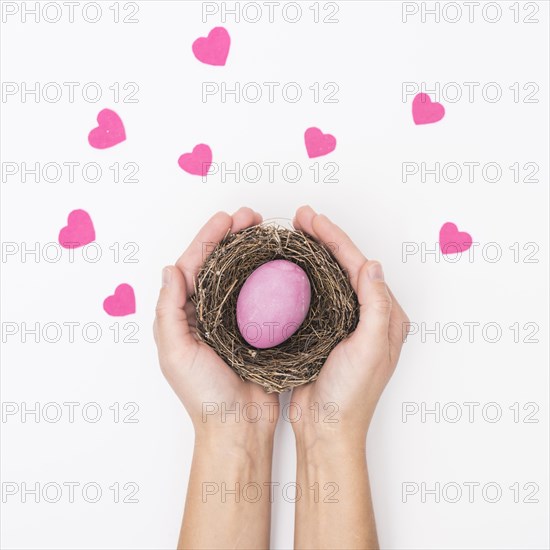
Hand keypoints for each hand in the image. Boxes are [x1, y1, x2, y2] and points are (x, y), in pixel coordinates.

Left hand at [154, 207, 277, 548]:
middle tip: (251, 217)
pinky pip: (261, 295)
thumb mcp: (176, 352)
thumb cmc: (204, 394)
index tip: (226, 219)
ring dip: (250, 251)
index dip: (208, 238)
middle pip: (219, 263)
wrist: (237, 425)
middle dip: (232, 237)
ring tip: (264, 231)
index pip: (195, 265)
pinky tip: (278, 263)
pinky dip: (267, 275)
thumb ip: (169, 311)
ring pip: (240, 275)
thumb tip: (170, 270)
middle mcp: (207, 312)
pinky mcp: (256, 329)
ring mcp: (233, 319)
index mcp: (185, 314)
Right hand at [291, 205, 409, 446]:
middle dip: (324, 239)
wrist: (326, 428)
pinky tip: (290, 267)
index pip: (359, 266)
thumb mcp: (369, 350)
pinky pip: (315, 295)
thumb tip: (373, 265)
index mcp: (385, 316)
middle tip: (300, 218)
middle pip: (345, 266)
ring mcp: (346, 323)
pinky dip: (304, 276)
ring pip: (329, 277)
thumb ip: (375, 307)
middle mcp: (368, 315)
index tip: (312, 220)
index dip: (336, 240)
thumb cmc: (350, 395)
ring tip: (295, 234)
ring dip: (313, 253)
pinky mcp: (325, 331)